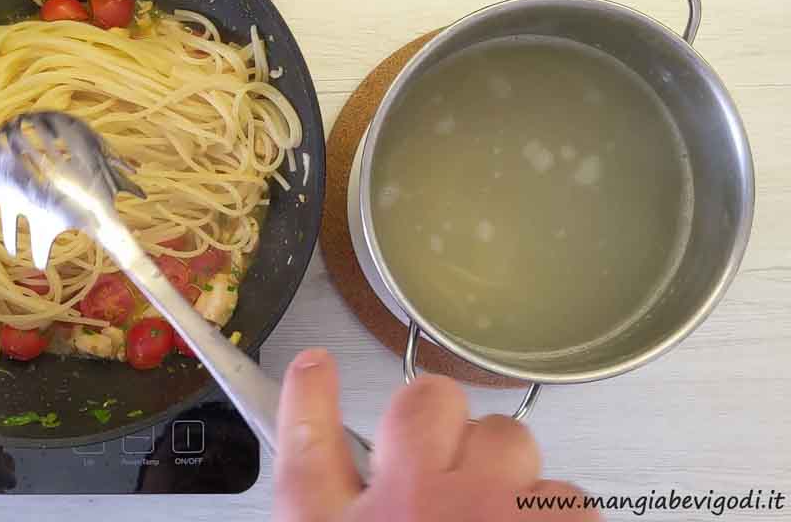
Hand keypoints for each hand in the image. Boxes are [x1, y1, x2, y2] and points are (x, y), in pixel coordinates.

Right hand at [274, 350, 600, 521]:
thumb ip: (340, 511)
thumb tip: (358, 478)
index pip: (303, 441)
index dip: (308, 395)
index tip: (315, 365)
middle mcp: (405, 508)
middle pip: (424, 405)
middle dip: (441, 425)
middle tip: (445, 469)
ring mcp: (483, 511)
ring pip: (507, 439)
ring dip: (506, 476)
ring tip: (496, 521)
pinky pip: (566, 491)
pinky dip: (555, 517)